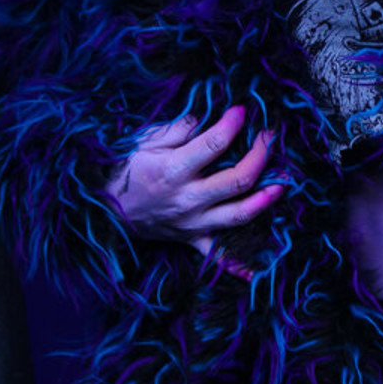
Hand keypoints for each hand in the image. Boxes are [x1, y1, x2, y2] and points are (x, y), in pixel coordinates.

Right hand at [104, 104, 283, 266]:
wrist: (101, 210)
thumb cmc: (122, 171)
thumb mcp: (143, 142)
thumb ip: (176, 129)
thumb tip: (205, 115)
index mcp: (173, 171)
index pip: (214, 144)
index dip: (232, 124)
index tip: (242, 110)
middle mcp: (187, 199)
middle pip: (237, 179)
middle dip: (260, 156)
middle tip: (270, 137)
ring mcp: (192, 222)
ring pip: (238, 215)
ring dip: (264, 200)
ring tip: (281, 185)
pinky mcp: (191, 239)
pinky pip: (216, 256)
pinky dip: (236, 265)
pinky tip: (257, 273)